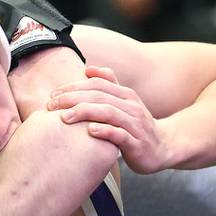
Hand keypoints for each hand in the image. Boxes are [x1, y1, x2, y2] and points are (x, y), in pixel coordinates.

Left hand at [48, 65, 172, 172]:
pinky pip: (120, 135)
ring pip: (109, 113)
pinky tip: (90, 131)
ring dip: (84, 113)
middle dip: (72, 99)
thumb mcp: (125, 103)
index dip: (74, 87)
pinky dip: (105, 131)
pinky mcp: (137, 143)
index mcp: (125, 94)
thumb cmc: (136, 125)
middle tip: (51, 105)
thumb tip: (88, 69)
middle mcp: (131, 106)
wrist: (163, 147)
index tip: (53, 95)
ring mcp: (135, 124)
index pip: (97, 84)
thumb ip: (109, 85)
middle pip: (99, 96)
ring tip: (64, 117)